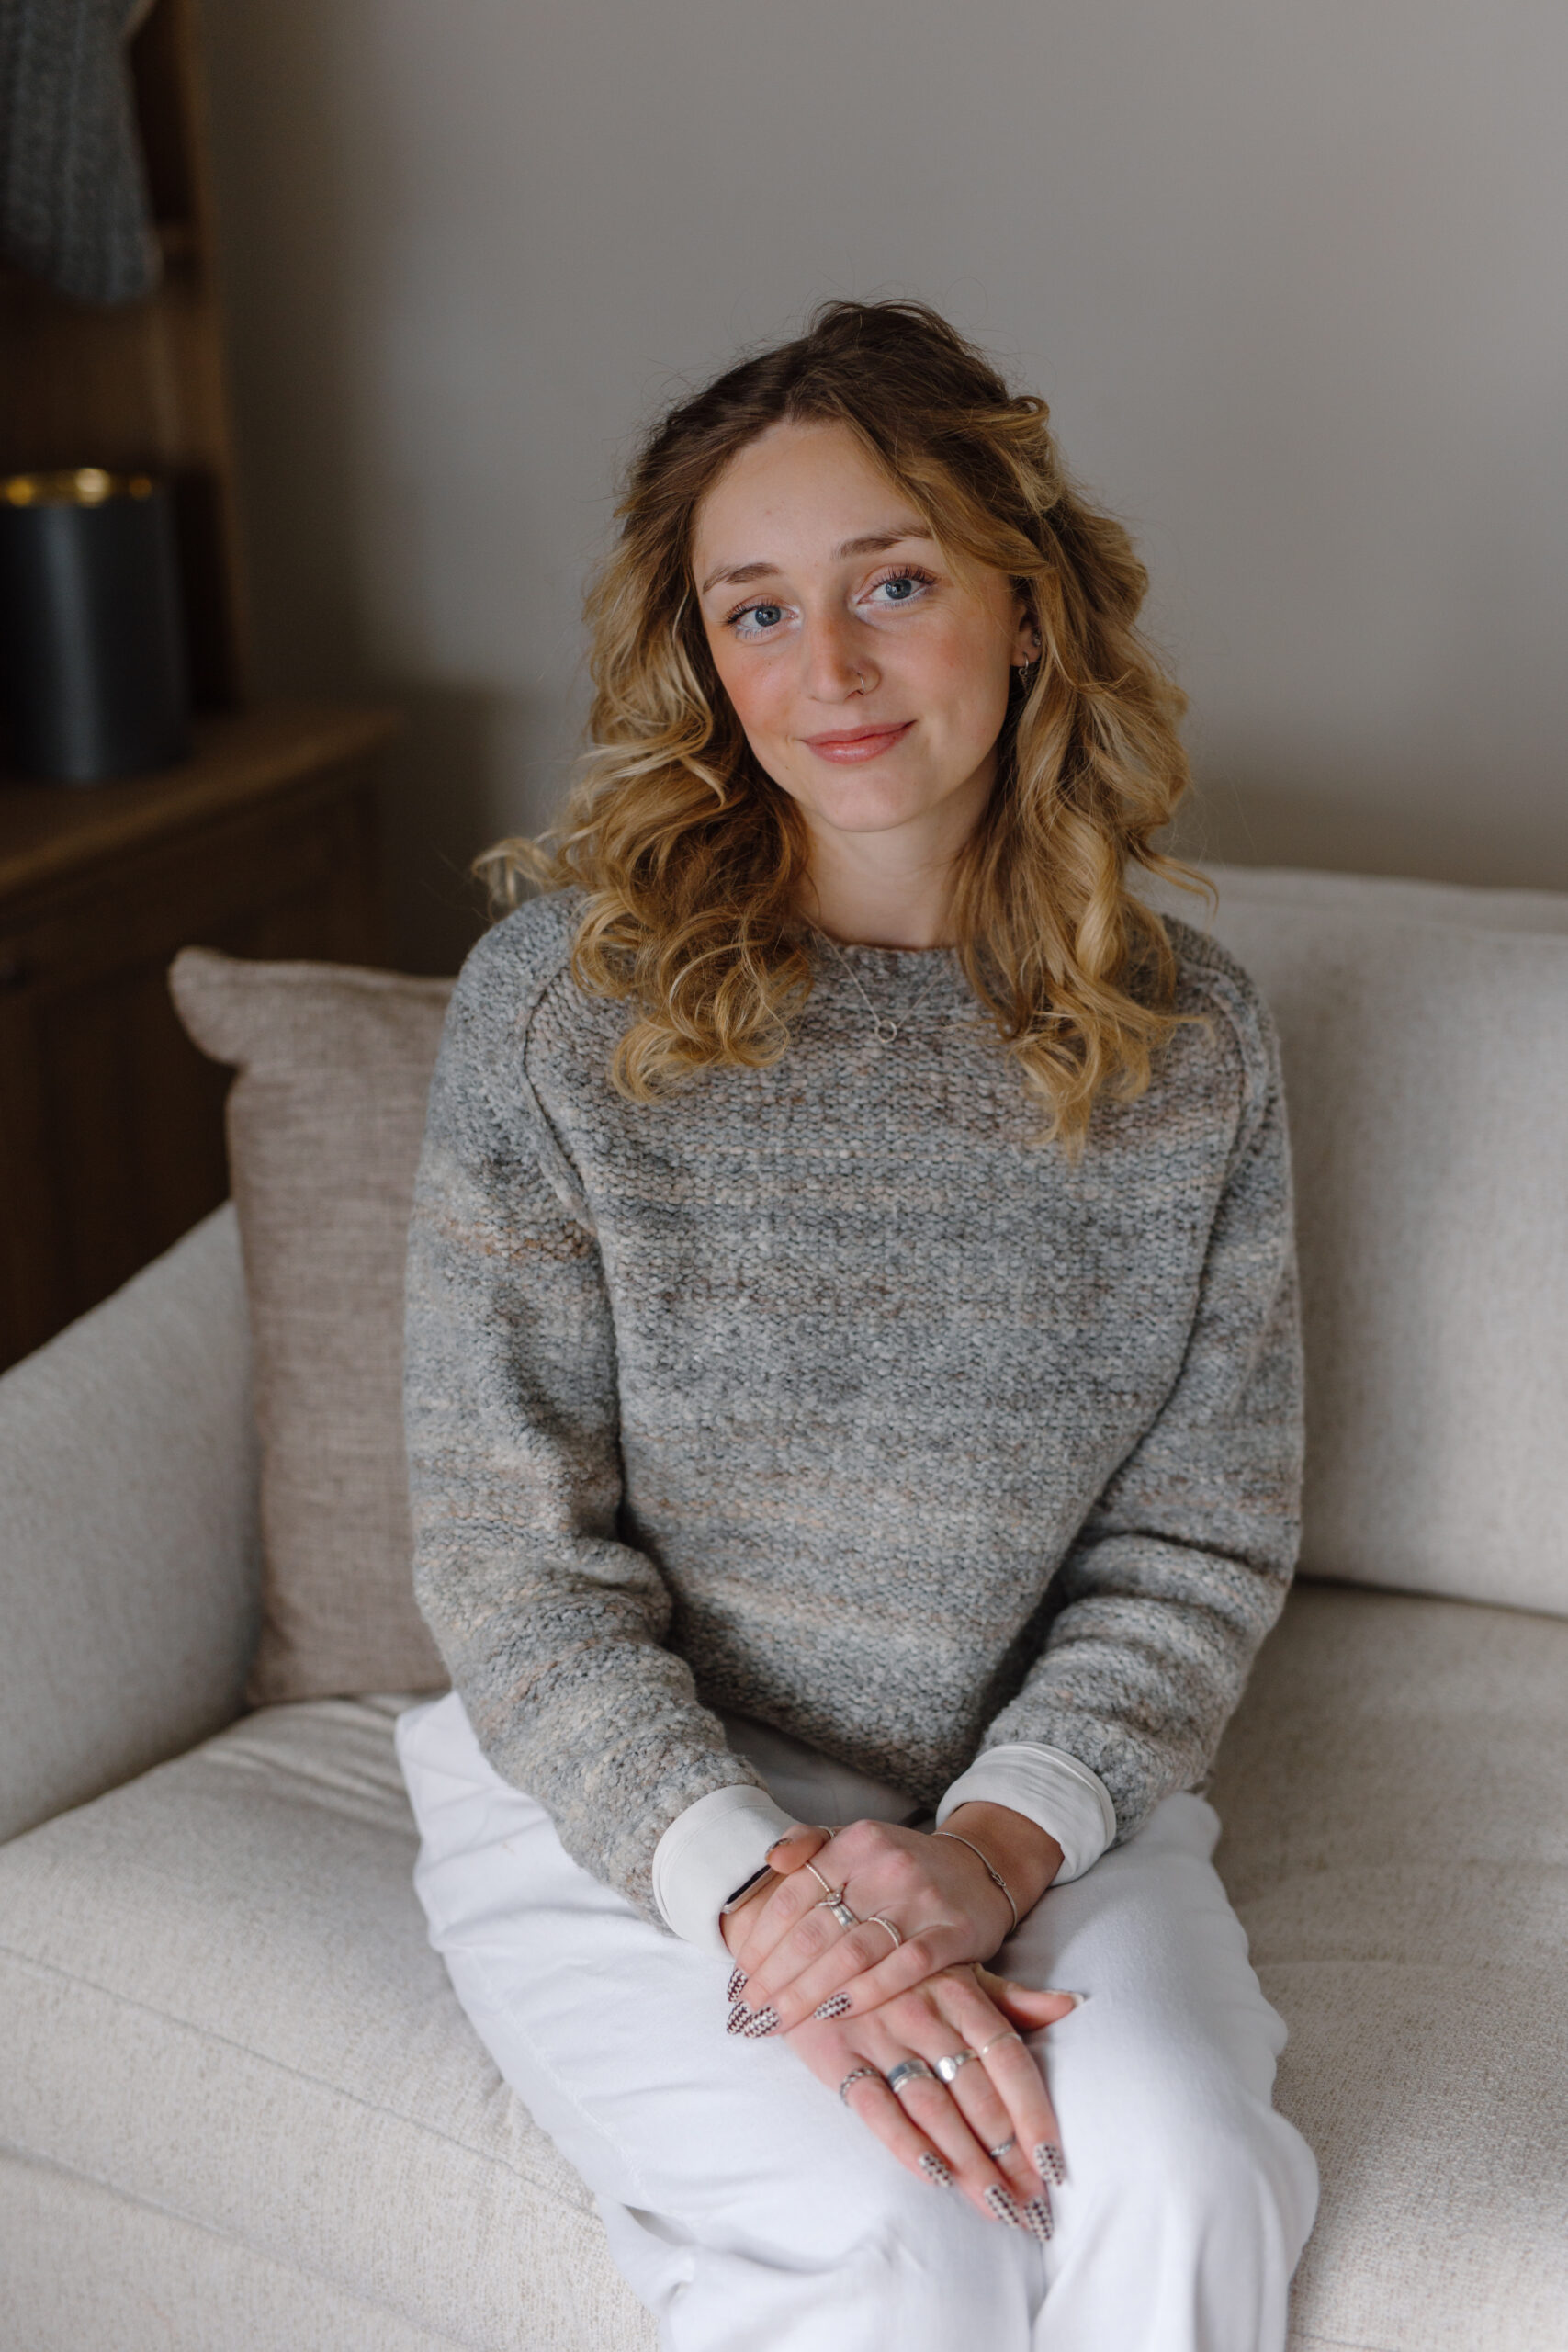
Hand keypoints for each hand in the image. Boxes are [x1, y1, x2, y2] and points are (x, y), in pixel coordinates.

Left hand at [722, 1807, 1062, 2039]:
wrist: (978, 1872)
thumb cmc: (900, 1867)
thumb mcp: (854, 1842)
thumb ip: (809, 1844)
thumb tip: (770, 1859)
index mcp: (856, 1842)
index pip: (794, 1895)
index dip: (761, 1940)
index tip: (740, 1977)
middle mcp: (887, 1866)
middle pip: (816, 1931)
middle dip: (775, 1977)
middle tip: (750, 2011)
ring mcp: (922, 1900)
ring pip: (852, 1954)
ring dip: (809, 1993)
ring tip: (778, 2020)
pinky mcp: (953, 1933)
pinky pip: (903, 1969)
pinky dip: (866, 1994)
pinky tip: (835, 2014)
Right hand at [785, 1962, 1077, 2232]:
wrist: (812, 1939)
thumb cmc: (898, 1965)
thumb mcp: (955, 1968)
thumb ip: (1010, 1997)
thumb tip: (1071, 2005)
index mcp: (960, 1991)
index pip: (1008, 2059)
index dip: (1033, 2114)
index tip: (1055, 2166)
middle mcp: (924, 2012)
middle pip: (976, 2094)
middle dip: (1007, 2156)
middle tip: (1031, 2207)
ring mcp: (879, 2032)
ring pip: (933, 2107)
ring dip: (968, 2162)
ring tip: (997, 2206)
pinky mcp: (836, 2053)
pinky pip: (875, 2106)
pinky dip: (906, 2143)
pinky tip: (936, 2176)